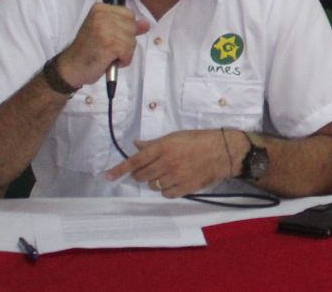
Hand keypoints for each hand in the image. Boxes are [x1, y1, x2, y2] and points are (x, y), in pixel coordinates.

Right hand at [54, 4, 151, 86]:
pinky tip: (109, 61)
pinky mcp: (109, 44)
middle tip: (107, 47)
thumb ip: (126, 26)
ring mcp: (105, 29)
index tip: (109, 37)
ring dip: (124, 52)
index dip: (125, 29)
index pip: (129, 15)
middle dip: (125, 41)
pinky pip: (129, 53)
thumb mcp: (106, 32)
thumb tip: (146, 23)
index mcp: (100, 8)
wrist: (70, 67)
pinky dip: (123, 60)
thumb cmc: (88, 50)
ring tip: (107, 54)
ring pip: (132, 40)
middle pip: (132, 27)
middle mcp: (102, 15)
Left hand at [105, 130, 235, 196]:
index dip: (120, 169)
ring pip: (153, 185)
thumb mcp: (177, 136)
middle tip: (149, 170)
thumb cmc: (200, 140)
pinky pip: (166, 193)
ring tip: (169, 173)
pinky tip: (176, 181)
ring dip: (156, 181)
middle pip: (142, 175)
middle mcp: (167, 162)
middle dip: (141, 174)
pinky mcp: (184, 188)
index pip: (136, 160)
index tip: (108, 176)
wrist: (223, 152)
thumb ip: (155, 144)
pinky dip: (167, 189)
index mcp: (164, 147)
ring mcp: (175, 176)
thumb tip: (136, 145)